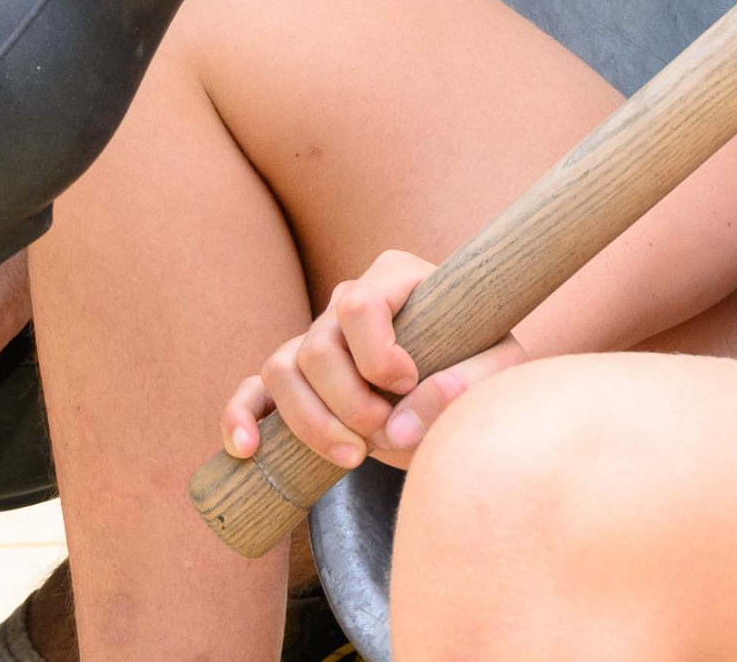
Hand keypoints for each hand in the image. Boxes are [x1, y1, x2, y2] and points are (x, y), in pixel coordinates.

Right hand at [222, 249, 523, 472]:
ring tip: (353, 458)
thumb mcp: (496, 371)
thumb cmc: (479, 366)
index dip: (376, 354)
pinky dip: (240, 418)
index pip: (359, 304)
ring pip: (282, 369)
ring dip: (310, 422)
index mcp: (394, 278)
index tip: (409, 384)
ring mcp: (315, 338)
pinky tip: (248, 450)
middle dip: (348, 402)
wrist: (457, 388)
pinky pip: (250, 392)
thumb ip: (464, 386)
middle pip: (318, 346)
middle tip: (386, 434)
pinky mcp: (293, 381)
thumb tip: (402, 420)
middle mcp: (347, 299)